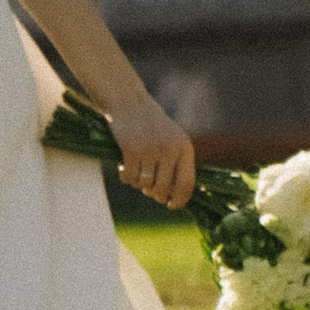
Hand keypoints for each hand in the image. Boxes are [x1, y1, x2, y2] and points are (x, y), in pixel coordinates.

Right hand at [107, 95, 195, 213]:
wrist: (129, 103)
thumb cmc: (151, 125)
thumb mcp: (172, 140)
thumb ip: (176, 164)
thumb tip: (170, 196)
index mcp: (184, 148)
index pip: (186, 184)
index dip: (180, 200)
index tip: (171, 205)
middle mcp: (170, 149)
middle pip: (163, 189)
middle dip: (154, 194)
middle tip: (149, 191)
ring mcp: (150, 150)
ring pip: (144, 184)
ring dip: (138, 183)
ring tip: (135, 172)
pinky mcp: (131, 150)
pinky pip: (129, 178)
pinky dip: (125, 177)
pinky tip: (123, 168)